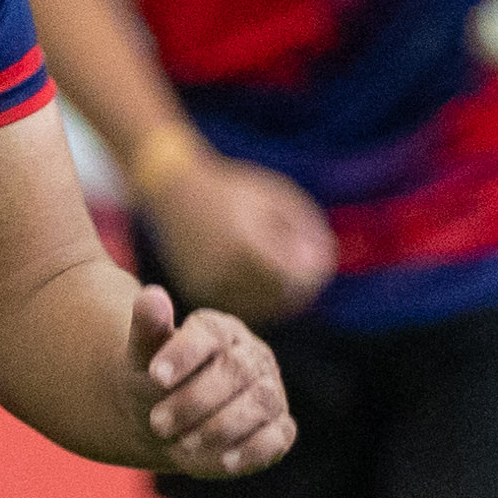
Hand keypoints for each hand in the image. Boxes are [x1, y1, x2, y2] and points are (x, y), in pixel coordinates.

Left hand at [132, 283, 291, 477]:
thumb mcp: (142, 358)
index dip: (185, 354)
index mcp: (219, 331)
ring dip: (221, 427)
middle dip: (196, 400)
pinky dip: (254, 450)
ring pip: (260, 403)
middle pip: (237, 371)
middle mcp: (252, 357)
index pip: (210, 333)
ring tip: (183, 444)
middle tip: (157, 422)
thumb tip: (151, 294)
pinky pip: (278, 437)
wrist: (164, 423)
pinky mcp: (278, 429)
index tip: (156, 376)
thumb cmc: (155, 385)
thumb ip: (148, 328)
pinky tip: (226, 462)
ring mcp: (269, 392)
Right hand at [136, 148, 334, 321]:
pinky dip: (259, 298)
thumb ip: (305, 228)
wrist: (174, 192)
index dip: (315, 270)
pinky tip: (263, 277)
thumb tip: (323, 262)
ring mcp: (209, 285)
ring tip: (285, 269)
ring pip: (263, 307)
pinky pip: (242, 306)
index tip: (320, 256)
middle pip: (281, 296)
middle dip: (302, 285)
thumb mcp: (276, 197)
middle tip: (308, 267)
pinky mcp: (199, 293)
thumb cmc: (233, 190)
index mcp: (246, 244)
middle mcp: (225, 270)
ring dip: (282, 294)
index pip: (295, 277)